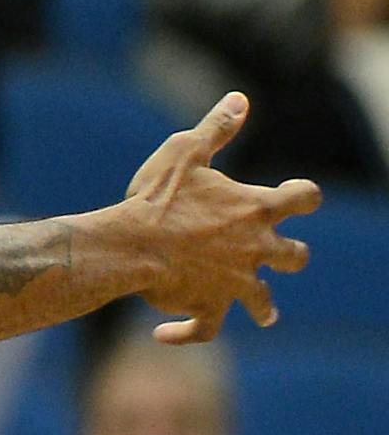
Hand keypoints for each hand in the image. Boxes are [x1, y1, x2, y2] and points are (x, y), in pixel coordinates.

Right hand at [126, 92, 320, 342]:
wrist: (131, 245)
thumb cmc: (157, 196)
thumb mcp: (184, 152)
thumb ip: (216, 128)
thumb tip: (240, 100)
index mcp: (254, 209)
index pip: (302, 199)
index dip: (304, 194)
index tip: (299, 193)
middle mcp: (255, 248)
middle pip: (294, 256)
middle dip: (288, 253)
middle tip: (280, 252)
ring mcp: (235, 283)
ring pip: (264, 302)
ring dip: (263, 306)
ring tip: (264, 312)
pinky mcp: (209, 306)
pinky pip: (205, 329)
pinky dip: (186, 332)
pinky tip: (164, 334)